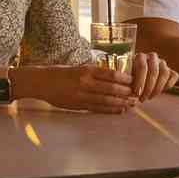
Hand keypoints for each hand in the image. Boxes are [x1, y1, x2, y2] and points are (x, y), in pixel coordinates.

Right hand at [21, 66, 137, 113]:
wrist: (41, 82)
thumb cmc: (60, 73)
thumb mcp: (78, 67)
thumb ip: (93, 72)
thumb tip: (112, 77)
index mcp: (86, 69)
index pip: (111, 75)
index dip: (125, 79)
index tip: (134, 81)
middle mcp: (85, 82)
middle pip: (112, 89)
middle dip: (127, 93)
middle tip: (137, 95)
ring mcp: (81, 95)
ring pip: (107, 100)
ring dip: (121, 103)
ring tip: (132, 104)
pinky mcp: (78, 105)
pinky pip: (97, 109)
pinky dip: (110, 110)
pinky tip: (119, 110)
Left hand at [129, 51, 178, 100]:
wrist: (139, 80)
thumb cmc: (130, 80)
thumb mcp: (126, 80)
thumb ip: (127, 83)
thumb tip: (129, 93)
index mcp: (140, 56)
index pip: (142, 67)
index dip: (140, 82)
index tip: (137, 94)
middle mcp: (152, 57)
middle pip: (154, 71)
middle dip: (148, 88)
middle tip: (142, 98)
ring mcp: (162, 63)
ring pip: (164, 73)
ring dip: (157, 88)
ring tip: (149, 97)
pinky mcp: (171, 70)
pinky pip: (174, 76)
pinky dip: (168, 85)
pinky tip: (159, 92)